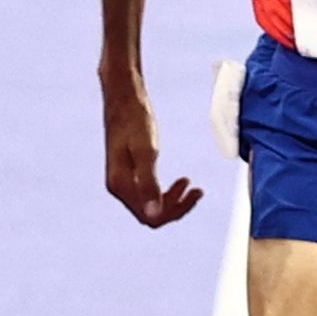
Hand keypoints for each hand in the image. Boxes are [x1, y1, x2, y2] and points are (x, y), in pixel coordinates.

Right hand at [103, 83, 201, 228]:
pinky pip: (149, 194)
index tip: (193, 193)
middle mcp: (119, 187)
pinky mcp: (129, 173)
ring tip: (192, 186)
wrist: (123, 98)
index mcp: (121, 185)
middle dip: (176, 207)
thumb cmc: (135, 119)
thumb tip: (154, 213)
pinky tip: (181, 182)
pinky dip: (166, 192)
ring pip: (151, 206)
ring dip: (173, 201)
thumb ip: (149, 183)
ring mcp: (123, 181)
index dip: (174, 212)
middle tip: (197, 190)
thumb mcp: (146, 151)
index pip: (150, 217)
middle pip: (151, 215)